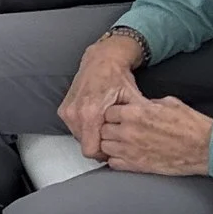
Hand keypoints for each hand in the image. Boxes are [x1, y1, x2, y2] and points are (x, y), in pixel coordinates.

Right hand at [58, 29, 146, 156]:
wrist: (102, 59)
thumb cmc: (118, 78)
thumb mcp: (133, 99)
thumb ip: (139, 120)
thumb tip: (149, 138)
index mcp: (90, 113)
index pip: (91, 150)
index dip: (104, 153)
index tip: (115, 146)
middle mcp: (74, 114)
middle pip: (85, 145)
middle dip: (99, 144)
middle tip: (113, 134)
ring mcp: (66, 112)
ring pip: (79, 138)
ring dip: (91, 136)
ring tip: (105, 125)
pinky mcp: (63, 110)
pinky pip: (74, 128)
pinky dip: (85, 128)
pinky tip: (96, 119)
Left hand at [98, 95, 212, 176]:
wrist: (205, 148)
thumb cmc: (191, 125)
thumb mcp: (168, 103)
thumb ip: (147, 104)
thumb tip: (140, 105)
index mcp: (135, 113)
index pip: (108, 112)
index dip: (115, 115)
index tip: (120, 117)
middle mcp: (128, 131)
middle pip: (104, 130)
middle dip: (111, 129)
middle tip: (120, 131)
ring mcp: (130, 150)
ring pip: (105, 147)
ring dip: (111, 145)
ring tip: (122, 143)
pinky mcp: (137, 166)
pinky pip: (113, 163)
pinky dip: (116, 160)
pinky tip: (125, 156)